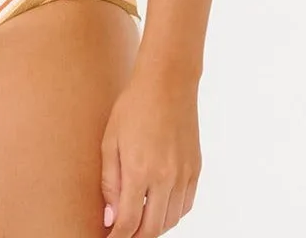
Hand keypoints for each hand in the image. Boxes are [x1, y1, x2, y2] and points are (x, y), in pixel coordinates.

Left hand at [100, 65, 200, 235]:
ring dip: (153, 227)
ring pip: (171, 221)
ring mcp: (184, 175)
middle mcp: (165, 178)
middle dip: (134, 237)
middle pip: (152, 229)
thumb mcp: (110, 141)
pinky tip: (159, 206)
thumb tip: (110, 218)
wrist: (168, 82)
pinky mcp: (196, 169)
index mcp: (139, 170)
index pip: (128, 223)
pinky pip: (185, 206)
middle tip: (122, 233)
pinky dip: (171, 214)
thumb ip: (109, 183)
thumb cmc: (133, 107)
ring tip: (138, 220)